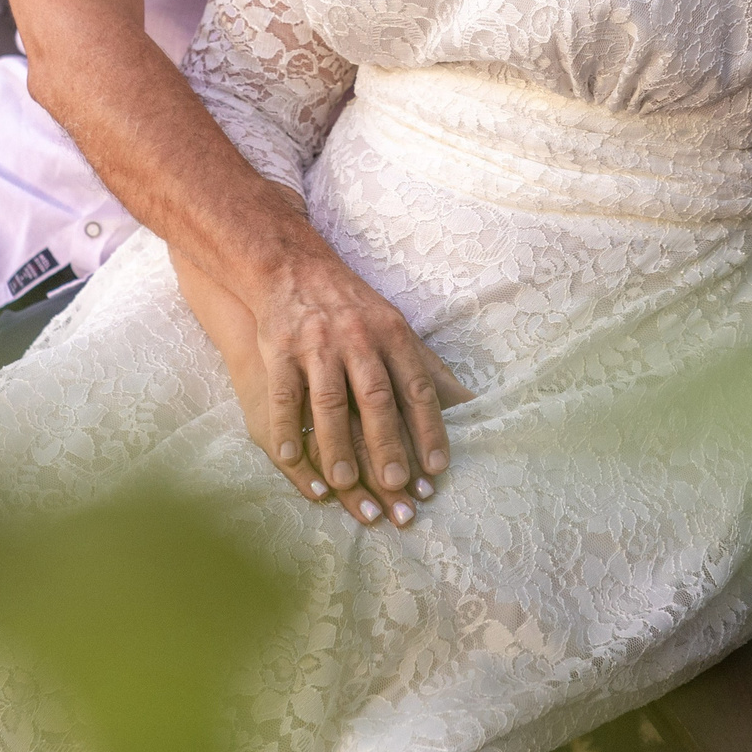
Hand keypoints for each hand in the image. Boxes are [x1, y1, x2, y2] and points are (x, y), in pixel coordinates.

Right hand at [252, 215, 474, 512]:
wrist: (291, 265)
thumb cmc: (353, 307)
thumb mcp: (395, 327)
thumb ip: (427, 368)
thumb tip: (472, 405)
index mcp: (392, 333)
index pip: (417, 387)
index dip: (429, 428)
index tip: (436, 469)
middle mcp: (357, 338)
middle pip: (375, 398)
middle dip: (387, 443)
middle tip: (395, 485)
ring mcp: (316, 343)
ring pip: (329, 401)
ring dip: (337, 444)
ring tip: (345, 483)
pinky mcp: (280, 348)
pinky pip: (285, 395)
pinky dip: (287, 429)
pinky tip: (291, 460)